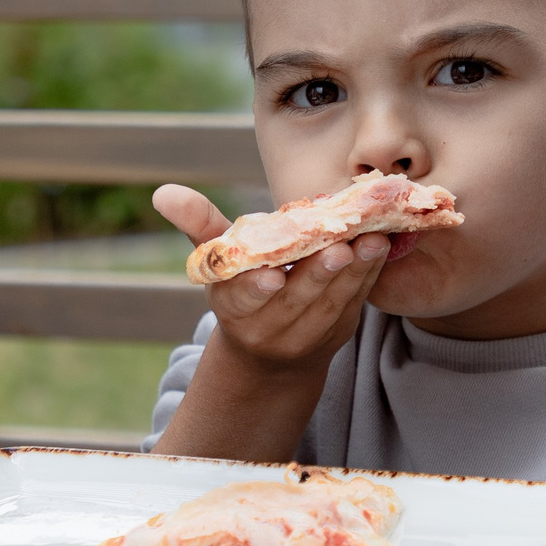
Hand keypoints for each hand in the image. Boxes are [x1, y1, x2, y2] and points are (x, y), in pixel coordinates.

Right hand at [155, 184, 388, 374]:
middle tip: (339, 247)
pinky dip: (369, 276)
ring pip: (332, 303)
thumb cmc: (240, 287)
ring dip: (355, 273)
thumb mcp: (217, 260)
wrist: (269, 354)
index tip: (271, 276)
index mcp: (233, 307)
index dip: (256, 289)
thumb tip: (162, 191)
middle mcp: (268, 328)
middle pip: (297, 301)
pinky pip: (355, 303)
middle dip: (319, 275)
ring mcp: (307, 336)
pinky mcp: (338, 332)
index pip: (243, 300)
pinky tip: (382, 248)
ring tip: (372, 241)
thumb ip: (198, 224)